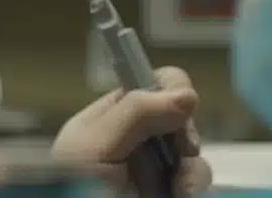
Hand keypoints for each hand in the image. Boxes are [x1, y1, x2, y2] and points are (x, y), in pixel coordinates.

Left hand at [52, 66, 211, 195]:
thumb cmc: (73, 193)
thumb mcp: (92, 150)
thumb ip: (135, 115)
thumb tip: (186, 94)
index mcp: (107, 122)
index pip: (146, 85)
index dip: (168, 88)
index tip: (178, 105)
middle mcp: (134, 143)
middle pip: (180, 117)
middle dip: (185, 132)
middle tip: (181, 149)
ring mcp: (154, 173)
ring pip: (194, 154)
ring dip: (194, 169)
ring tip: (181, 190)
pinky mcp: (170, 194)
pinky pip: (198, 184)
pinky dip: (197, 189)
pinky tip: (182, 197)